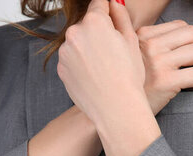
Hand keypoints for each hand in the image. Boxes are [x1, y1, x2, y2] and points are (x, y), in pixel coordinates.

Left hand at [56, 0, 146, 129]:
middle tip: (113, 53)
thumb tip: (113, 3)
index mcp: (94, 21)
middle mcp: (75, 33)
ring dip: (88, 49)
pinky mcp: (61, 69)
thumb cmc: (128, 76)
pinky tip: (94, 76)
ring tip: (104, 68)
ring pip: (78, 43)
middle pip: (87, 24)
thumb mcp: (131, 41)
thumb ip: (121, 16)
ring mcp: (65, 52)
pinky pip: (72, 60)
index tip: (113, 19)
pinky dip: (81, 64)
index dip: (108, 11)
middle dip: (97, 33)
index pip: (99, 3)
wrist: (115, 108)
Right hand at [136, 20, 192, 114]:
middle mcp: (149, 46)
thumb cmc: (131, 85)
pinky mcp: (165, 82)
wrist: (120, 109)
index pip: (179, 25)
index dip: (192, 38)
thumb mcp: (132, 56)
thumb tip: (177, 37)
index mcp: (142, 36)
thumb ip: (147, 43)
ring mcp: (157, 63)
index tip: (192, 51)